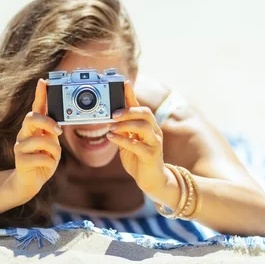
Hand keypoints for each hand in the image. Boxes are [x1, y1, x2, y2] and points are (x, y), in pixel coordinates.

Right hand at [13, 79, 62, 199]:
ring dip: (53, 149)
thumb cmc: (42, 160)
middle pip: (31, 118)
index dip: (40, 94)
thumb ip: (53, 133)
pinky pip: (41, 157)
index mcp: (33, 128)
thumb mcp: (51, 144)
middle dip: (47, 121)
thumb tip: (59, 123)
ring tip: (53, 156)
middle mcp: (24, 134)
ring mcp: (20, 146)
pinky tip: (47, 165)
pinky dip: (50, 162)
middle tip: (58, 131)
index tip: (43, 81)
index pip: (36, 108)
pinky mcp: (20, 160)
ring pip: (40, 140)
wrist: (30, 182)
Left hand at [106, 81, 168, 196]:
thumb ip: (122, 130)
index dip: (132, 94)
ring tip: (111, 127)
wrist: (152, 181)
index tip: (124, 83)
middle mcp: (154, 131)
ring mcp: (155, 143)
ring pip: (144, 126)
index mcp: (148, 126)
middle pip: (145, 113)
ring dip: (125, 125)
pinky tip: (112, 137)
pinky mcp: (152, 155)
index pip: (140, 106)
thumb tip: (110, 117)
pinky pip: (138, 145)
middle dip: (129, 110)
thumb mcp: (128, 141)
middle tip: (113, 113)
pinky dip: (123, 140)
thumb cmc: (139, 159)